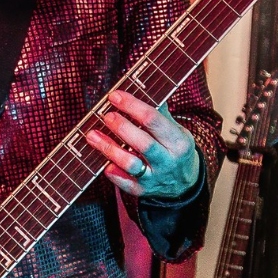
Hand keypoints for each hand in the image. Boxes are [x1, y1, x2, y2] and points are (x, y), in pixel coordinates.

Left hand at [85, 89, 201, 201]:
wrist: (184, 182)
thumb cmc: (174, 148)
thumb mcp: (175, 129)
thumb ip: (158, 112)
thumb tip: (140, 86)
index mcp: (178, 141)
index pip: (153, 120)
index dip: (132, 106)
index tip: (115, 96)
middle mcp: (168, 160)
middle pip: (143, 144)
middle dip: (122, 128)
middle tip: (106, 116)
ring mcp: (155, 177)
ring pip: (131, 164)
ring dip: (110, 149)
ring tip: (92, 136)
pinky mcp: (143, 190)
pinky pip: (127, 185)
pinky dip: (115, 175)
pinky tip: (104, 165)